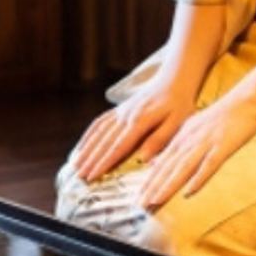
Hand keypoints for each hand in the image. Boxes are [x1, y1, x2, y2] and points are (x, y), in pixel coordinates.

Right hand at [72, 81, 196, 182]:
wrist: (174, 80)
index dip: (104, 162)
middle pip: (104, 140)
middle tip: (80, 176)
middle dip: (91, 159)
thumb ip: (160, 139)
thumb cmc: (180, 104)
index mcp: (140, 121)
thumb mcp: (178, 122)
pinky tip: (82, 145)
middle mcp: (126, 115)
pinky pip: (100, 122)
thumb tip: (143, 159)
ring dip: (86, 148)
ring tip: (76, 165)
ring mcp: (121, 111)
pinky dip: (89, 134)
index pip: (118, 146)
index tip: (93, 176)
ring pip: (99, 131)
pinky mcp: (120, 109)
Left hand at [139, 97, 255, 208]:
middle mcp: (190, 140)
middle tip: (141, 203)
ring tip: (156, 199)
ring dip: (169, 184)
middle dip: (154, 185)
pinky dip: (198, 178)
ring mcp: (205, 143)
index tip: (140, 196)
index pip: (162, 161)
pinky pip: (208, 165)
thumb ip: (177, 145)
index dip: (150, 180)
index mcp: (182, 136)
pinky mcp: (222, 147)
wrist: (243, 102)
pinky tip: (189, 192)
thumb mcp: (193, 127)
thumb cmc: (220, 117)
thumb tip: (158, 162)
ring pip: (183, 167)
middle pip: (168, 165)